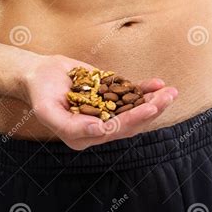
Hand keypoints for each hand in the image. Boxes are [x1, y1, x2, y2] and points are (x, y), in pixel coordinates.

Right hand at [22, 54, 177, 149]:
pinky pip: (130, 94)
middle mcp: (101, 126)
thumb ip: (70, 126)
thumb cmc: (40, 94)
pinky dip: (144, 89)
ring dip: (154, 100)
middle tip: (169, 97)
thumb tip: (99, 130)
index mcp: (87, 136)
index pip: (116, 130)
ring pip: (135, 108)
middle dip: (152, 109)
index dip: (134, 119)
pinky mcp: (110, 95)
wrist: (40, 75)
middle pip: (132, 121)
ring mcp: (108, 110)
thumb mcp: (47, 111)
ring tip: (171, 91)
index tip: (150, 108)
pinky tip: (157, 83)